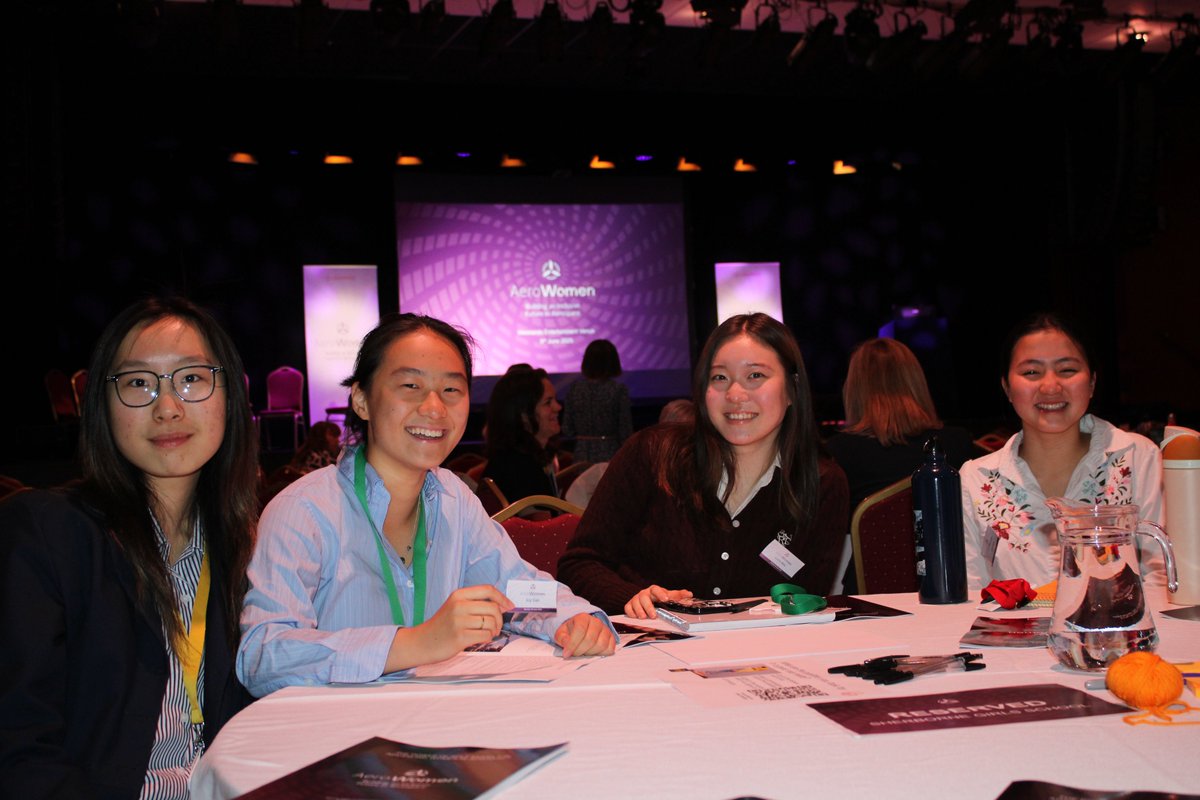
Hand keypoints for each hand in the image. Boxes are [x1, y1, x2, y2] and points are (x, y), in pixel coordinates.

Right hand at [386, 585, 512, 670]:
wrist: (422, 642)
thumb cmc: (443, 625)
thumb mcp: (456, 606)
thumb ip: (476, 603)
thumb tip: (504, 604)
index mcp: (459, 595)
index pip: (488, 590)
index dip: (503, 598)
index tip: (510, 606)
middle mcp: (459, 605)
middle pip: (493, 608)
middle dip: (500, 619)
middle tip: (495, 626)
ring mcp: (459, 621)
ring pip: (491, 622)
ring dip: (494, 630)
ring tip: (486, 633)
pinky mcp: (460, 637)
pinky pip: (485, 635)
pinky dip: (487, 638)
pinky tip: (480, 639)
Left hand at [554, 613, 615, 657]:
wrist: (581, 629)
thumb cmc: (571, 631)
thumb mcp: (561, 633)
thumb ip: (562, 638)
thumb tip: (566, 644)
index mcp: (583, 618)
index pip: (580, 630)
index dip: (572, 644)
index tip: (566, 653)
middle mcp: (596, 622)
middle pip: (590, 640)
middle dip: (580, 650)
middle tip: (574, 654)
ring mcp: (605, 629)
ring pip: (601, 645)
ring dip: (590, 653)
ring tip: (583, 652)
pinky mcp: (611, 638)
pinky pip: (610, 649)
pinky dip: (601, 654)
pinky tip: (593, 652)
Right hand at [623, 586, 692, 619]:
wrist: (644, 599)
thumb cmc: (657, 598)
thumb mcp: (667, 596)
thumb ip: (678, 596)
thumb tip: (689, 594)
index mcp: (653, 590)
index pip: (656, 589)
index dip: (661, 593)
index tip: (666, 599)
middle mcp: (644, 594)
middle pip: (644, 597)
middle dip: (649, 607)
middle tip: (653, 615)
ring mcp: (636, 599)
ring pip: (635, 603)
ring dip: (639, 611)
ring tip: (644, 618)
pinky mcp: (629, 605)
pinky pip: (627, 608)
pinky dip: (631, 613)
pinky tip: (635, 618)